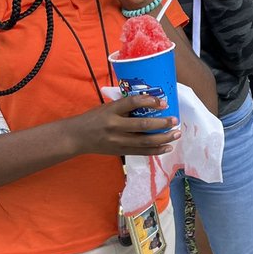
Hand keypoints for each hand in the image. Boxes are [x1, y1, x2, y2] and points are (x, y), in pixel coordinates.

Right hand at [63, 96, 180, 156]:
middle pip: (142, 125)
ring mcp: (117, 141)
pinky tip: (167, 147)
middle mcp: (114, 126)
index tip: (163, 102)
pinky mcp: (119, 151)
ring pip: (144, 141)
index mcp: (110, 110)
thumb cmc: (94, 118)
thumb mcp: (107, 107)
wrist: (76, 137)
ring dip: (163, 138)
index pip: (132, 102)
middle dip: (162, 123)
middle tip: (175, 120)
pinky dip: (155, 150)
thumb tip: (152, 102)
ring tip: (176, 134)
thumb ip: (125, 106)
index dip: (149, 101)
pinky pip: (141, 152)